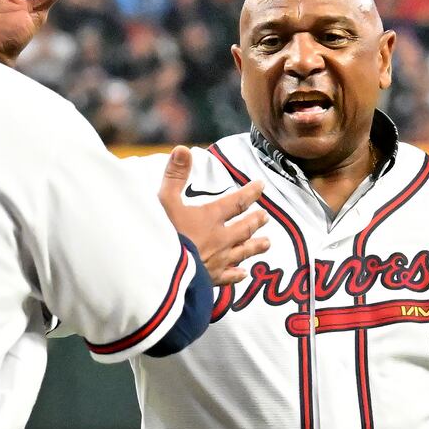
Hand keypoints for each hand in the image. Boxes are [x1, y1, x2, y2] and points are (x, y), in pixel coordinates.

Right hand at [157, 146, 270, 285]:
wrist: (160, 272)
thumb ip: (175, 175)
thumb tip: (183, 149)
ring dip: (255, 246)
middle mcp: (220, 238)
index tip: (261, 187)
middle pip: (244, 228)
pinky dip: (237, 275)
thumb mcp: (164, 200)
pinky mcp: (211, 279)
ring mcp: (217, 261)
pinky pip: (229, 277)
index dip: (250, 193)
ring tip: (267, 243)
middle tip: (266, 217)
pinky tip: (243, 274)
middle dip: (256, 221)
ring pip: (243, 252)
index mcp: (210, 217)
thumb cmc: (160, 233)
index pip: (236, 202)